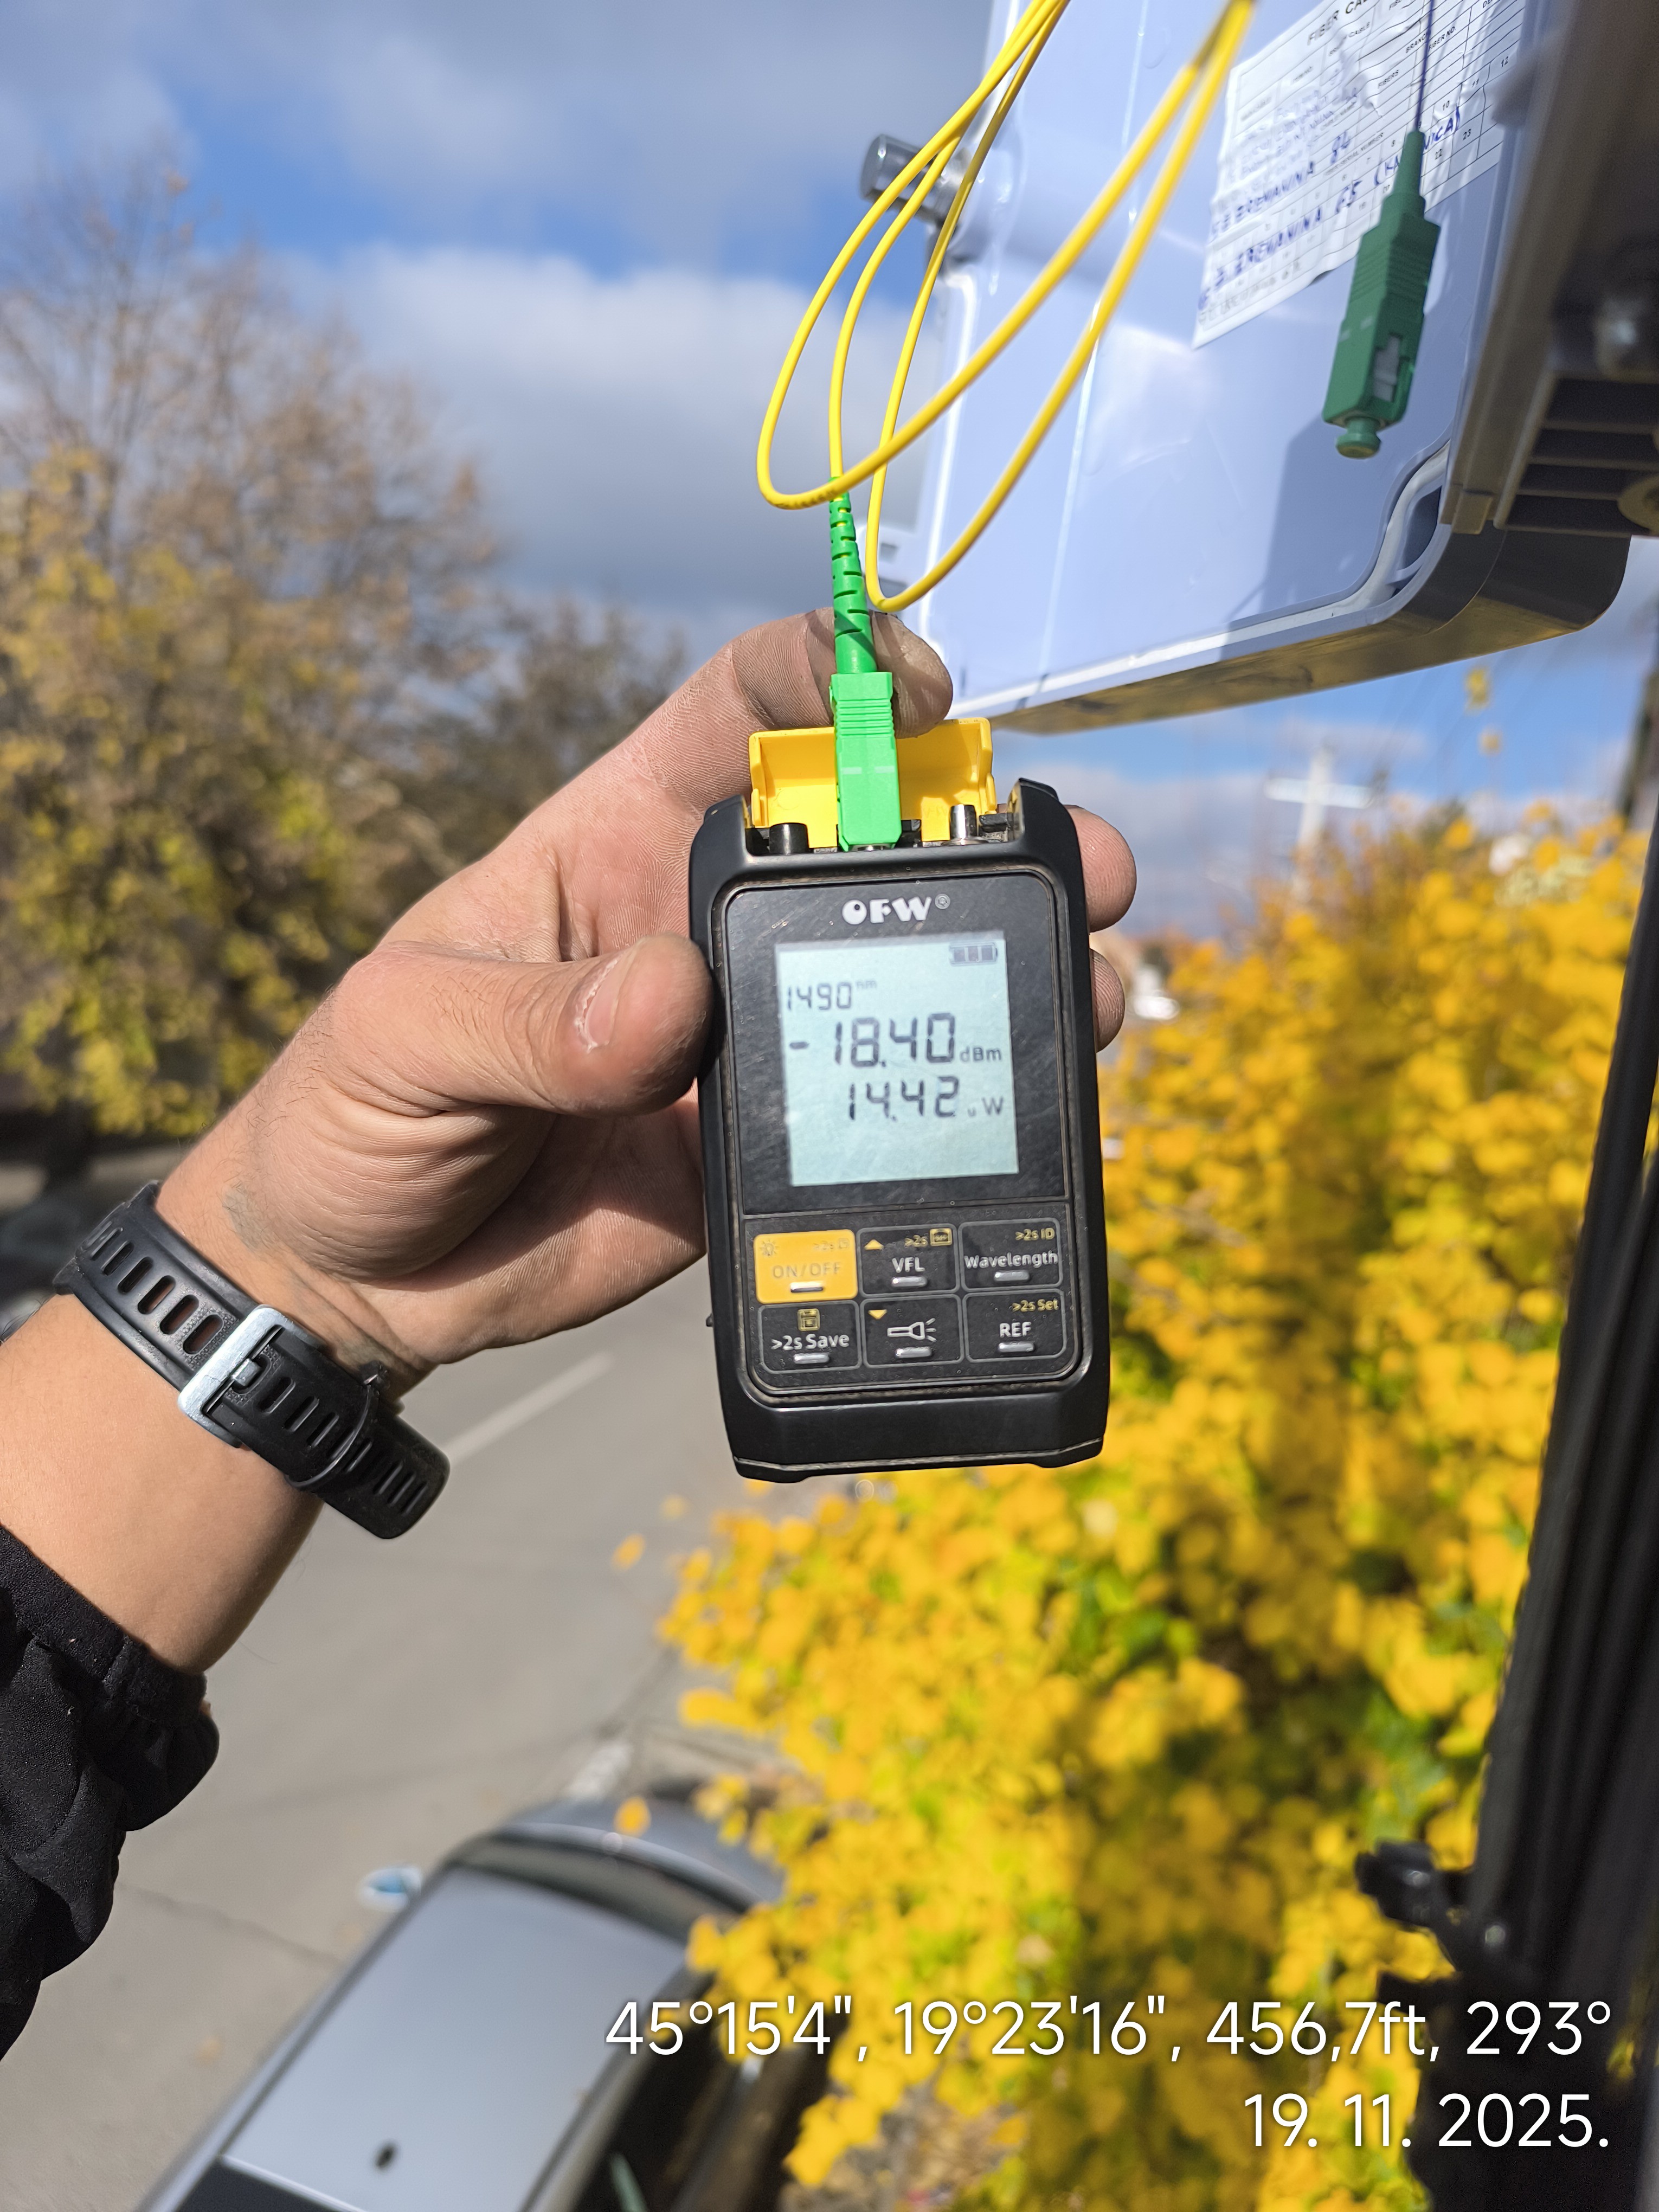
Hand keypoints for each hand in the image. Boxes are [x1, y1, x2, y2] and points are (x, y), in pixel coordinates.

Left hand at [162, 609, 1136, 1391]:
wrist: (355, 1277)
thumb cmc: (349, 1115)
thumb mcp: (405, 1039)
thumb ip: (532, 1021)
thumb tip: (672, 1006)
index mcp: (614, 841)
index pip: (741, 712)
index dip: (837, 672)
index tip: (922, 689)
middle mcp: (700, 924)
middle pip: (869, 843)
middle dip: (987, 831)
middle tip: (1073, 859)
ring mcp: (743, 1038)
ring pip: (903, 975)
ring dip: (1012, 967)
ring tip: (1095, 985)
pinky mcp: (762, 1149)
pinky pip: (877, 1115)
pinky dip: (963, 1106)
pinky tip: (1031, 1106)